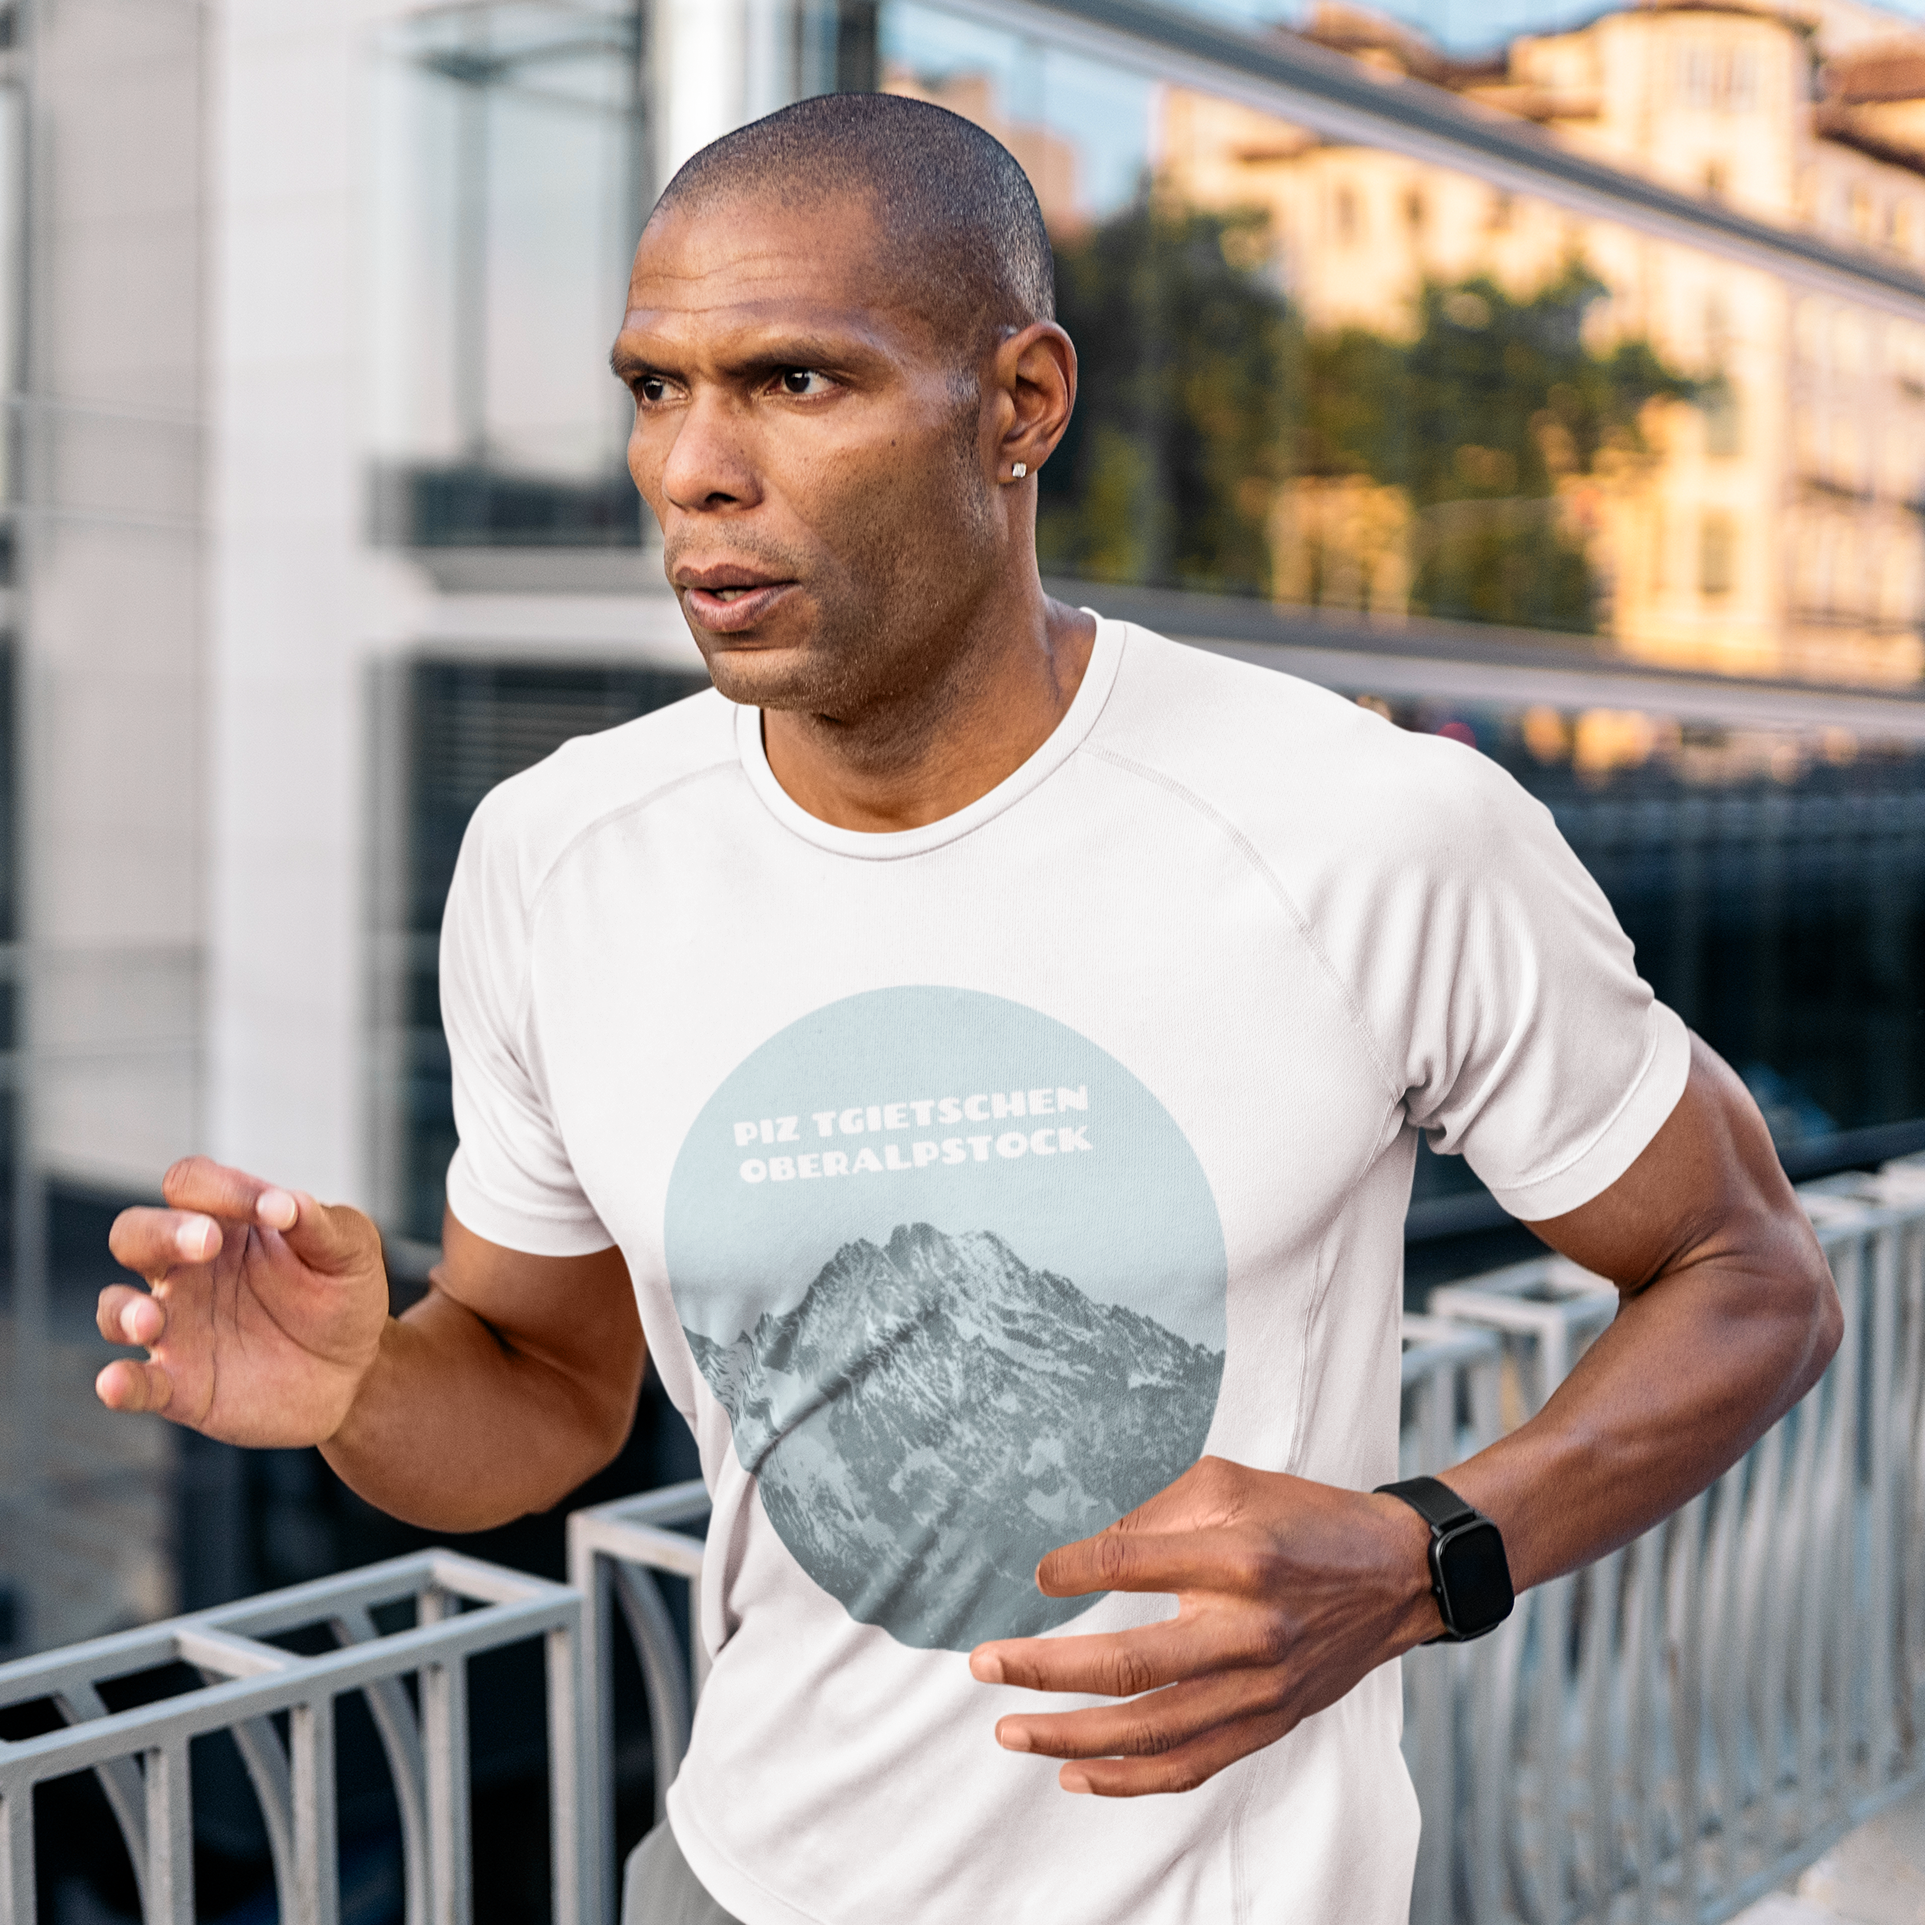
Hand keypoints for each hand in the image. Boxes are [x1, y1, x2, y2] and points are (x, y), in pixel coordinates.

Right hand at [98, 1156, 388, 1447]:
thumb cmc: (342, 1294)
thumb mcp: (349, 1250)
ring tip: (151, 1319)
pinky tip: (116, 1384)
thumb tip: (285, 1202)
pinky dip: (119, 1385)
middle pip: (135, 1234)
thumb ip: (318, 1223)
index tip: (276, 1210)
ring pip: (116, 1308)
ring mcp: (177, 1328)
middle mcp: (188, 1271)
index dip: (222, 1188)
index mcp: (226, 1224)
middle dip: (160, 1233)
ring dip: (123, 1311)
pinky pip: (136, 1384)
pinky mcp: (180, 1386)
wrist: (356, 1370)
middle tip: (205, 1243)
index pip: (192, 1185)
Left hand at [968, 1456, 1440, 1795]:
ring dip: (1069, 1736)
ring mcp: (1259, 1688)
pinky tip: (1074, 1774)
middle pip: (1128, 1663)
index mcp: (1238, 1555)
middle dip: (1044, 1669)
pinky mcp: (1268, 1724)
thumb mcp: (1229, 1483)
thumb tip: (1078, 1560)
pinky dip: (1128, 1780)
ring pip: (1150, 1730)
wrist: (1396, 1574)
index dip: (1073, 1571)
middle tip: (982, 1664)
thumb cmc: (1303, 1517)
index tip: (1038, 1575)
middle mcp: (1249, 1628)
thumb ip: (1152, 1516)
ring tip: (1009, 1729)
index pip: (1130, 1564)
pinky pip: (1189, 1766)